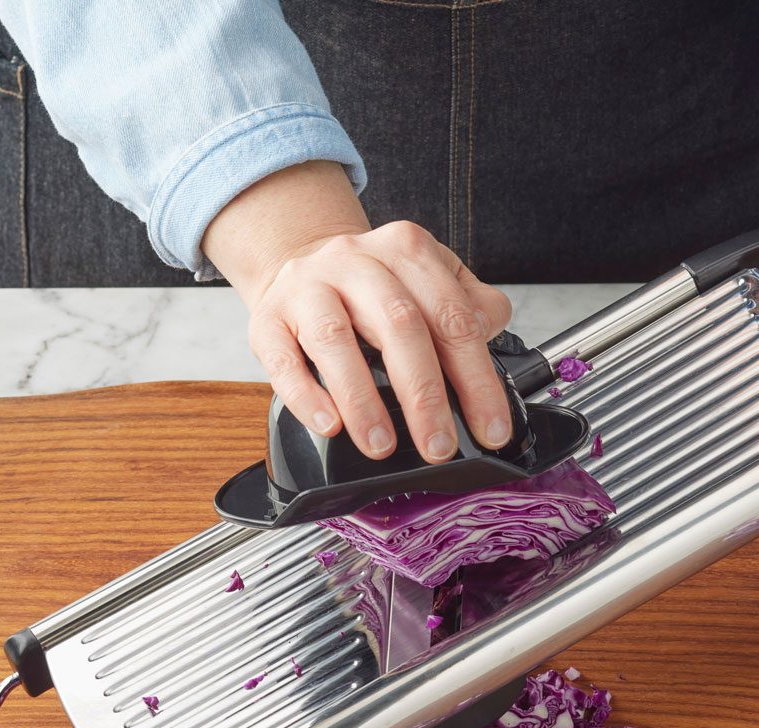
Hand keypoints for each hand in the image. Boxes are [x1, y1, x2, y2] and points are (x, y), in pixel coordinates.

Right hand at [201, 161, 514, 460]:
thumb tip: (490, 353)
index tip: (490, 429)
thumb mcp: (430, 281)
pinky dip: (306, 395)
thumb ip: (470, 310)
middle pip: (399, 326)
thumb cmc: (376, 286)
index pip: (453, 317)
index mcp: (408, 250)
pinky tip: (330, 425)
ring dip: (363, 400)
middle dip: (425, 397)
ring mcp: (307, 286)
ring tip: (382, 445)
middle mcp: (357, 260)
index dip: (477, 379)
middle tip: (439, 446)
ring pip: (335, 339)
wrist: (302, 261)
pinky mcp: (268, 318)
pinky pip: (282, 358)